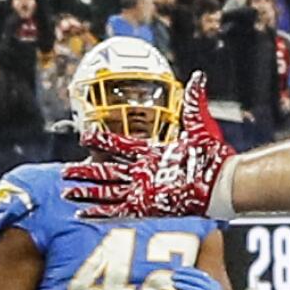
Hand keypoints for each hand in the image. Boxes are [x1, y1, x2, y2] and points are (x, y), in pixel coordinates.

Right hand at [63, 73, 236, 218]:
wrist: (222, 179)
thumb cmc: (213, 154)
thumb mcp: (199, 123)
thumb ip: (194, 100)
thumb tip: (199, 76)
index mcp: (153, 153)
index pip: (121, 146)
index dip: (102, 142)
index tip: (85, 136)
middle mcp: (146, 172)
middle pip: (108, 171)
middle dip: (87, 171)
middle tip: (67, 171)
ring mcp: (145, 190)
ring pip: (108, 191)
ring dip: (88, 192)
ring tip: (68, 192)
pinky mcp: (147, 205)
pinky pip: (118, 210)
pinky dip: (100, 212)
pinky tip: (83, 213)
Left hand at [164, 266, 228, 289]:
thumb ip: (194, 286)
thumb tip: (180, 277)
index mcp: (214, 284)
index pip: (200, 275)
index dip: (188, 272)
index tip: (176, 270)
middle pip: (199, 281)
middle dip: (185, 278)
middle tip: (173, 277)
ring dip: (185, 287)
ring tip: (174, 285)